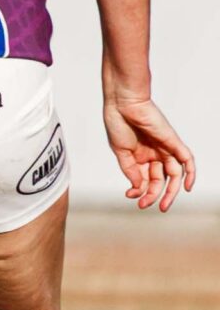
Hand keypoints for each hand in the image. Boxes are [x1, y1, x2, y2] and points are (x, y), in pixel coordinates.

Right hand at [103, 94, 195, 211]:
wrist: (123, 103)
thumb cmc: (118, 123)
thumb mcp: (121, 152)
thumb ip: (130, 170)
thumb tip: (138, 188)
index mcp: (140, 156)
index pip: (145, 179)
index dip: (139, 190)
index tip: (129, 196)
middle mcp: (155, 154)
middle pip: (160, 180)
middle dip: (154, 194)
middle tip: (145, 206)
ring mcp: (165, 148)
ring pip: (174, 174)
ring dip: (169, 190)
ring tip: (162, 204)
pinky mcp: (173, 142)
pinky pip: (187, 160)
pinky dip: (190, 173)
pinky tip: (186, 188)